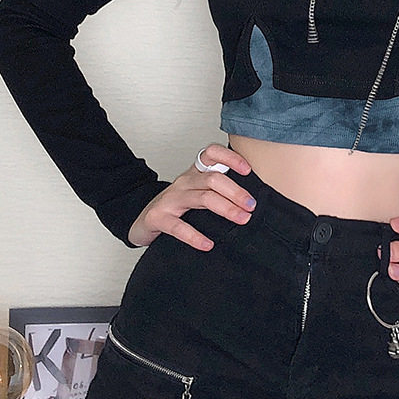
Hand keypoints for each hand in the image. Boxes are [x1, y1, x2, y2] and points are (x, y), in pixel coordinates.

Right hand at [127, 143, 256, 249]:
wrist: (143, 220)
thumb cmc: (178, 207)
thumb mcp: (199, 192)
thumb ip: (221, 191)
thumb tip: (255, 202)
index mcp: (195, 173)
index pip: (211, 153)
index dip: (230, 158)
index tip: (248, 171)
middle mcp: (184, 182)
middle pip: (213, 179)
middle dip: (236, 192)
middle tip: (252, 206)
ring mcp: (170, 199)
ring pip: (202, 198)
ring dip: (226, 209)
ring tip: (242, 219)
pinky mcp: (158, 218)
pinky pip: (178, 227)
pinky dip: (195, 236)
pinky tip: (208, 245)